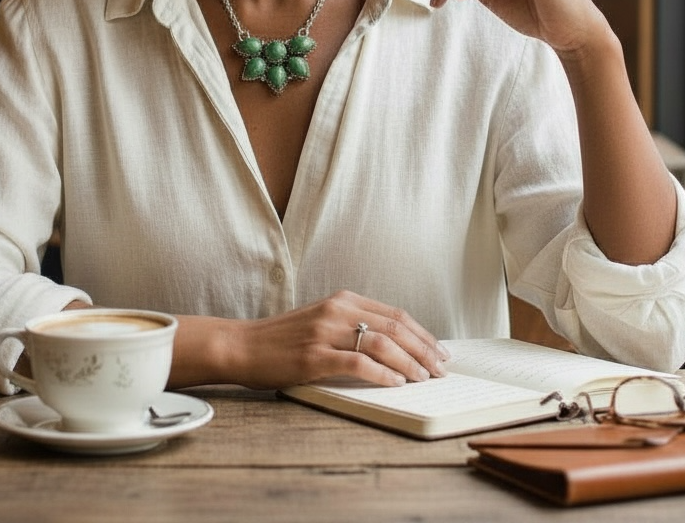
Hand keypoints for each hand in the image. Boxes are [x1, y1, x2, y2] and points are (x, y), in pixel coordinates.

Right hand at [224, 290, 448, 389]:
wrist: (242, 345)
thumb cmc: (282, 339)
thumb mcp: (321, 321)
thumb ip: (352, 326)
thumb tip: (394, 346)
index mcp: (342, 300)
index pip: (395, 314)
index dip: (422, 333)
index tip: (439, 351)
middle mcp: (337, 311)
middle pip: (395, 328)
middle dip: (424, 350)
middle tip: (441, 369)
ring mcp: (325, 332)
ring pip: (382, 345)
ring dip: (409, 363)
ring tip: (424, 378)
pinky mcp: (314, 356)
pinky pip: (358, 364)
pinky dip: (383, 375)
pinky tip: (396, 384)